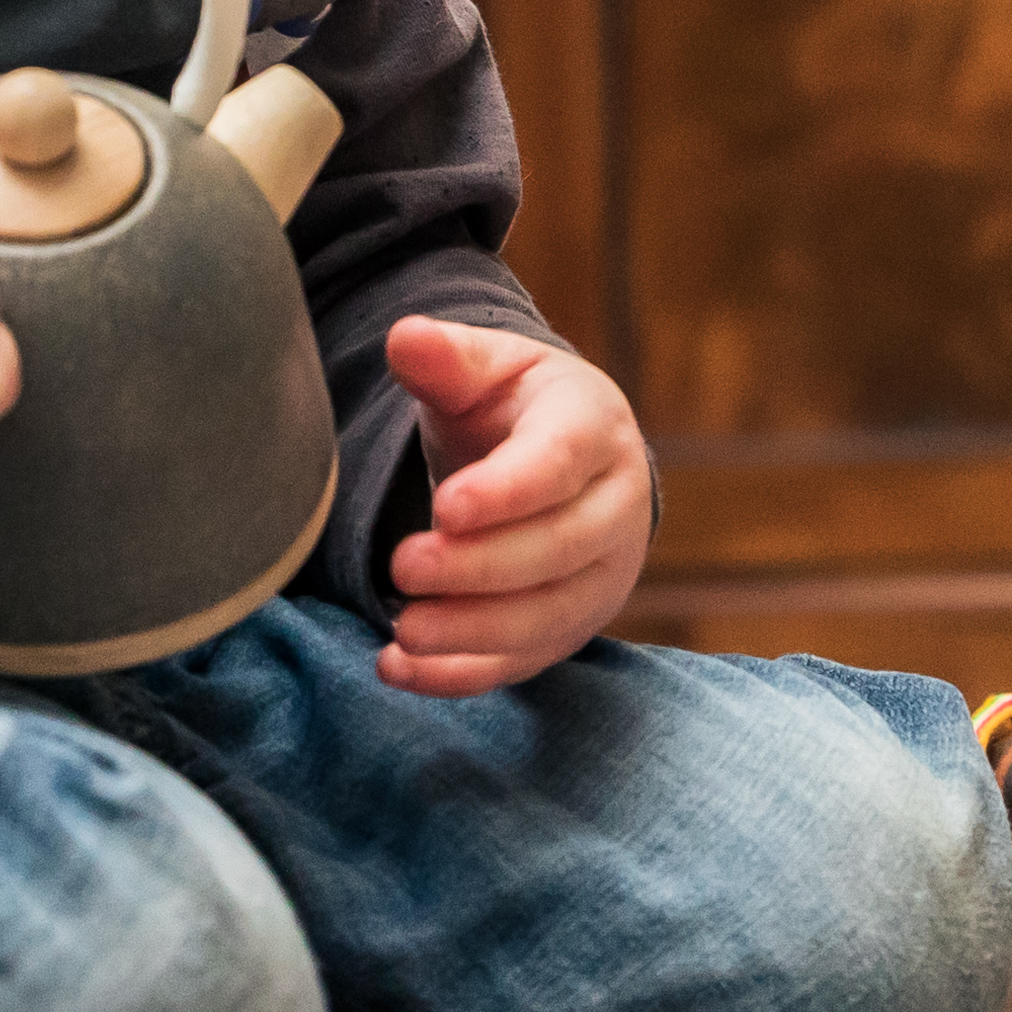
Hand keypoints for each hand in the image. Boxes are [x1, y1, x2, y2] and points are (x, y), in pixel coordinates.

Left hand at [375, 321, 651, 694]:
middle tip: (404, 566)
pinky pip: (522, 661)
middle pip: (559, 550)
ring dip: (472, 632)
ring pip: (547, 616)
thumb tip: (407, 337)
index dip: (506, 492)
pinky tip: (396, 667)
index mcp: (593, 429)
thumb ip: (446, 357)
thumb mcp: (485, 368)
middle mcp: (615, 508)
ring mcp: (599, 577)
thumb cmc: (514, 406)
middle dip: (480, 568)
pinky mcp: (568, 627)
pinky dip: (459, 674)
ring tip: (402, 629)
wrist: (561, 461)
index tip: (445, 508)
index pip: (559, 465)